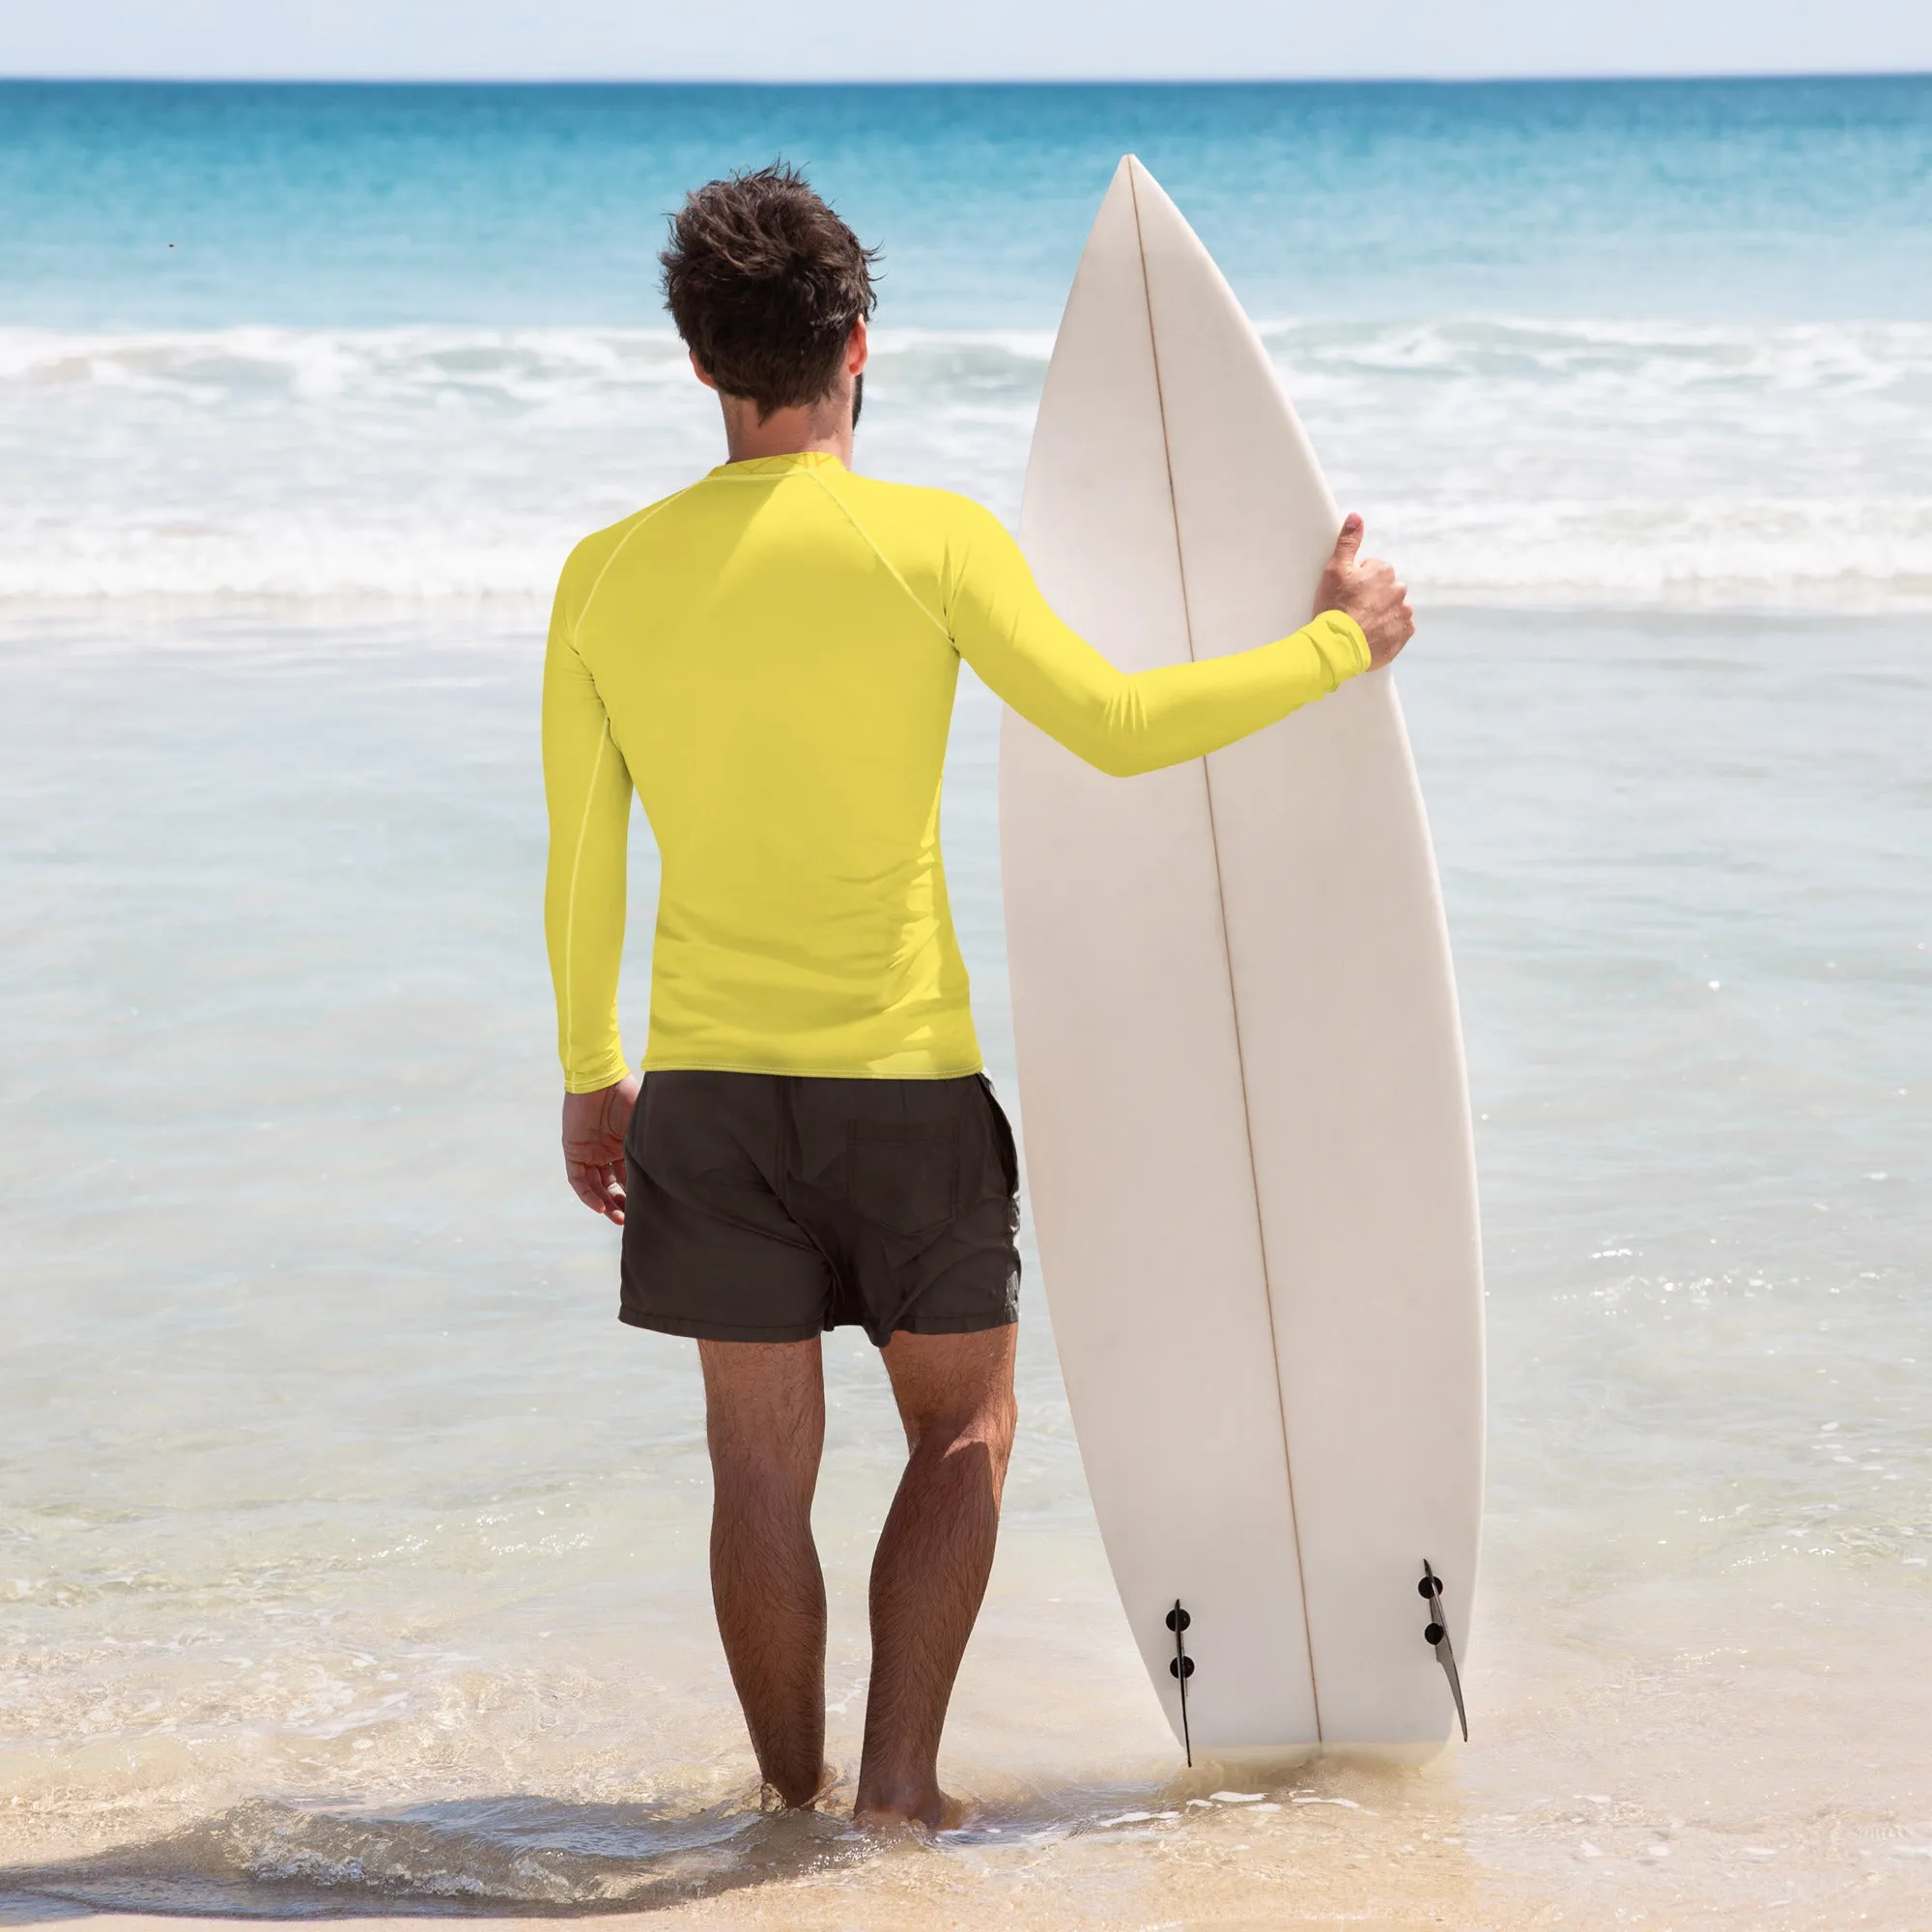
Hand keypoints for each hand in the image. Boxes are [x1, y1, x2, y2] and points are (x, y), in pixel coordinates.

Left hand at [562, 1073, 640, 1223]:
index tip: (646, 1209)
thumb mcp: (643, 1127)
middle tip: (629, 1219)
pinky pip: (578, 1179)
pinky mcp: (573, 1150)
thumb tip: (675, 1172)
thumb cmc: (628, 1097)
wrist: (603, 1079)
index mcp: (624, 1145)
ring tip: (617, 1217)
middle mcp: (606, 1151)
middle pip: (613, 1185)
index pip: (630, 1176)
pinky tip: (600, 1206)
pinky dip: (587, 1194)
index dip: (636, 1193)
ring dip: (605, 1203)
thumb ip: (652, 1147)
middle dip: (621, 1203)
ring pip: (595, 1186)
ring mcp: (589, 1151)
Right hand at [1313, 514, 1413, 668]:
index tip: (1346, 594)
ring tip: (1361, 624)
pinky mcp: (1405, 633)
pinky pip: (1399, 627)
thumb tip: (1356, 516)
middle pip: (1384, 589)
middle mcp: (1399, 589)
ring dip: (1380, 613)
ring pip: (1392, 608)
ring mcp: (1404, 612)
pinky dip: (1388, 629)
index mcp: (1384, 571)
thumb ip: (1348, 541)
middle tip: (1352, 610)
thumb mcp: (1335, 569)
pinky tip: (1372, 634)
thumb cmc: (1335, 607)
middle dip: (1371, 597)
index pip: (1372, 571)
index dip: (1356, 582)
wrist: (1339, 646)